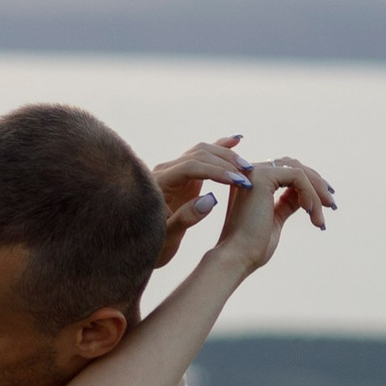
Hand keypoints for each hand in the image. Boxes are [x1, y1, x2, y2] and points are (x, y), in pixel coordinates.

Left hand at [148, 136, 252, 270]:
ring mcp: (173, 171)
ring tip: (248, 169)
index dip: (217, 172)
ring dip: (227, 157)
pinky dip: (219, 147)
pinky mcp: (181, 175)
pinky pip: (201, 156)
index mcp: (158, 184)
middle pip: (199, 155)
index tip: (239, 181)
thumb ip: (186, 218)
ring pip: (203, 152)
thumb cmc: (151, 245)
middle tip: (249, 178)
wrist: (136, 245)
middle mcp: (164, 171)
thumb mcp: (167, 237)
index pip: (191, 167)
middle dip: (226, 164)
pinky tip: (237, 139)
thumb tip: (211, 199)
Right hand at [215, 151, 335, 275]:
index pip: (286, 172)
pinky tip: (310, 211)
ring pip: (298, 170)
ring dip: (316, 192)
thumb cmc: (253, 247)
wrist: (237, 258)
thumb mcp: (276, 220)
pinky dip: (309, 193)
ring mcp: (253, 172)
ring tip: (320, 217)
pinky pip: (297, 176)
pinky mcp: (261, 177)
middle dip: (317, 184)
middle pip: (294, 166)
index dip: (309, 184)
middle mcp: (250, 173)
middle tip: (331, 205)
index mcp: (251, 183)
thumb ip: (287, 203)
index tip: (325, 203)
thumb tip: (306, 197)